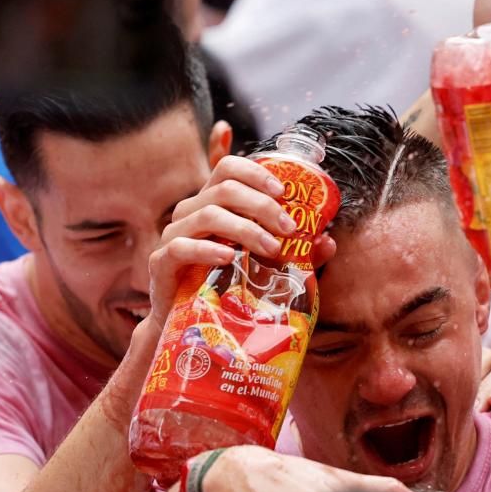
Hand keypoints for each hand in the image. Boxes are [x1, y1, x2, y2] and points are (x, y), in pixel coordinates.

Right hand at [146, 154, 334, 325]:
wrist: (192, 323)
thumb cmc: (228, 286)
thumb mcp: (263, 264)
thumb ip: (292, 250)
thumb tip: (329, 241)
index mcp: (213, 203)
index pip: (228, 168)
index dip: (255, 173)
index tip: (284, 192)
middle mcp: (190, 212)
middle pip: (224, 189)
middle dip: (262, 206)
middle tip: (289, 229)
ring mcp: (173, 235)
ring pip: (207, 214)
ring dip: (245, 229)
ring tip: (272, 249)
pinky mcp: (161, 262)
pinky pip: (182, 246)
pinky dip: (208, 249)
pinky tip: (230, 258)